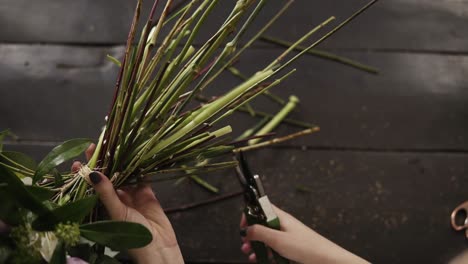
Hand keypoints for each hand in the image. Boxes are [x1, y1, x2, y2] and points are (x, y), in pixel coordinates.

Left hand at [72, 144, 183, 263]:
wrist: (158, 246)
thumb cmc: (132, 234)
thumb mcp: (117, 212)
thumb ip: (106, 192)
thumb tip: (92, 172)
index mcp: (103, 206)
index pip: (91, 186)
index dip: (85, 173)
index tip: (79, 160)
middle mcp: (115, 199)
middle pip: (107, 177)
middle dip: (103, 163)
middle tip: (97, 146)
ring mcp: (131, 196)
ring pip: (124, 175)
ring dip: (120, 163)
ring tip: (115, 146)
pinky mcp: (147, 194)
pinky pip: (142, 178)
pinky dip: (140, 167)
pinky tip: (136, 155)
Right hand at [240, 204, 368, 263]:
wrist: (326, 260)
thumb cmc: (307, 247)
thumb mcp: (278, 240)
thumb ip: (260, 233)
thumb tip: (246, 230)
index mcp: (280, 217)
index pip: (261, 208)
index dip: (250, 213)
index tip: (243, 226)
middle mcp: (283, 225)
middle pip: (261, 225)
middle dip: (251, 234)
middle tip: (245, 244)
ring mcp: (286, 237)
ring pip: (266, 238)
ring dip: (257, 246)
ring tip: (251, 254)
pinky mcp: (289, 248)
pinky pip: (274, 248)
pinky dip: (266, 253)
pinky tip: (262, 259)